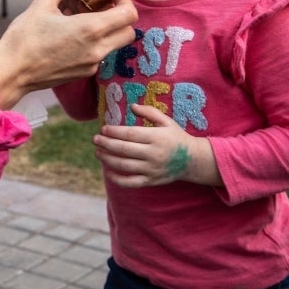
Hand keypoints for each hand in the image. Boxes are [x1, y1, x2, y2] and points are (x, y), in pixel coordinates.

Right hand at [0, 0, 136, 105]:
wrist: (10, 74)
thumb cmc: (23, 41)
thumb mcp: (41, 6)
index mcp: (90, 29)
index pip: (129, 14)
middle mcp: (97, 50)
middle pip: (129, 32)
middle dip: (121, 16)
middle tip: (104, 5)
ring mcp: (91, 65)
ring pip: (115, 44)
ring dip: (109, 30)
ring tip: (87, 18)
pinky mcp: (83, 74)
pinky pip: (100, 55)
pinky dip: (95, 43)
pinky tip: (75, 35)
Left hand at [94, 103, 219, 187]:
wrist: (193, 160)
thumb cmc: (176, 137)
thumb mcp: (166, 121)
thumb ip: (149, 112)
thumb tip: (132, 106)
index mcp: (156, 137)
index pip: (130, 134)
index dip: (114, 132)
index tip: (103, 128)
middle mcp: (153, 154)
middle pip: (124, 149)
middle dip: (106, 144)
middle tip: (95, 139)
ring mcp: (152, 169)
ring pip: (124, 166)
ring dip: (107, 159)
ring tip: (98, 152)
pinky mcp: (151, 181)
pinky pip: (131, 182)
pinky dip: (117, 179)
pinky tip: (108, 171)